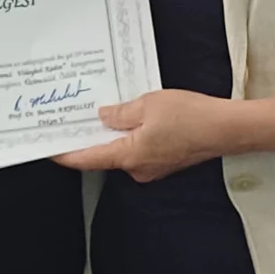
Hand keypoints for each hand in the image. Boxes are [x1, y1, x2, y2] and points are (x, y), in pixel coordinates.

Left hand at [56, 89, 236, 181]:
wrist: (227, 128)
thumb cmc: (191, 117)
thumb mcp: (148, 105)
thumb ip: (120, 112)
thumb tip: (104, 116)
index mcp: (128, 156)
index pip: (86, 159)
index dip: (64, 153)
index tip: (47, 147)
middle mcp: (138, 168)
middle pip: (103, 155)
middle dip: (89, 138)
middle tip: (72, 120)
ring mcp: (153, 167)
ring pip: (123, 151)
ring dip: (113, 134)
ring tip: (103, 112)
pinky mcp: (166, 161)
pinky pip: (140, 149)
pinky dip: (131, 136)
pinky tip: (132, 118)